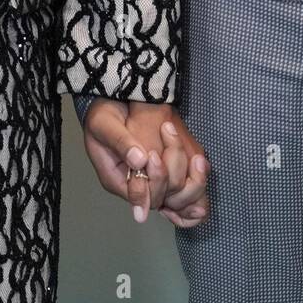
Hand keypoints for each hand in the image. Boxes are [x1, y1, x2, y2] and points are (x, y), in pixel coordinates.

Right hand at [83, 100, 209, 226]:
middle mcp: (135, 184)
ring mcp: (150, 179)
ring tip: (196, 159)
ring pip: (175, 196)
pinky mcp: (163, 170)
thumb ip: (121, 143)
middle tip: (165, 149)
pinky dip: (194, 178)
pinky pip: (183, 186)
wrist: (111, 104)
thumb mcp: (104, 125)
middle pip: (159, 198)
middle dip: (167, 176)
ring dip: (189, 180)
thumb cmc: (102, 116)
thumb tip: (139, 161)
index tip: (152, 156)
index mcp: (116, 179)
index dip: (151, 181)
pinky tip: (199, 162)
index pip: (139, 195)